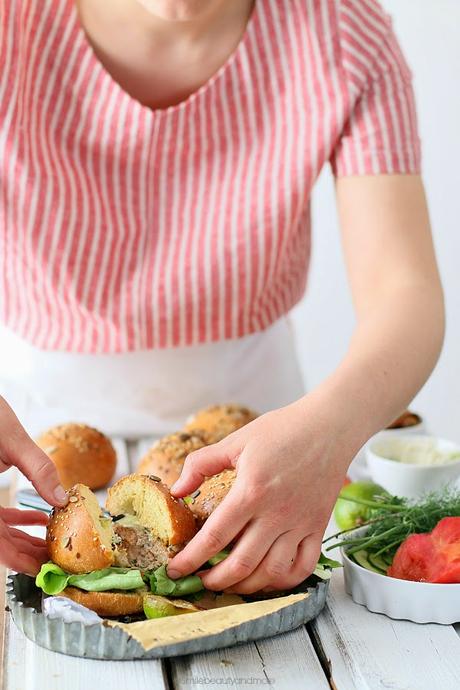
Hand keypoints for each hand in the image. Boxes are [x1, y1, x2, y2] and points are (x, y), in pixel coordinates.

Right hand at [0, 396, 67, 572]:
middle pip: (0, 544)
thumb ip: (39, 470)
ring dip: (24, 539)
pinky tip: (38, 519)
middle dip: (29, 554)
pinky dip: (16, 521)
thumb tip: (62, 498)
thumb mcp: (12, 440)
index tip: (47, 570)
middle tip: (59, 560)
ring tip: (52, 542)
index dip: (22, 562)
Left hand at [168, 397, 352, 593]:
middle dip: (215, 580)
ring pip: (271, 572)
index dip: (191, 559)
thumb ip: (201, 464)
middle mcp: (276, 513)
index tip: (175, 570)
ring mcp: (300, 523)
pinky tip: (267, 579)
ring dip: (246, 587)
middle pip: (241, 563)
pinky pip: (303, 567)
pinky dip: (284, 582)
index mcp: (251, 491)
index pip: (215, 537)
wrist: (329, 426)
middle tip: (200, 581)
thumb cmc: (282, 430)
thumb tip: (177, 490)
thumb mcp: (236, 441)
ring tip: (229, 583)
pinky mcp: (318, 527)